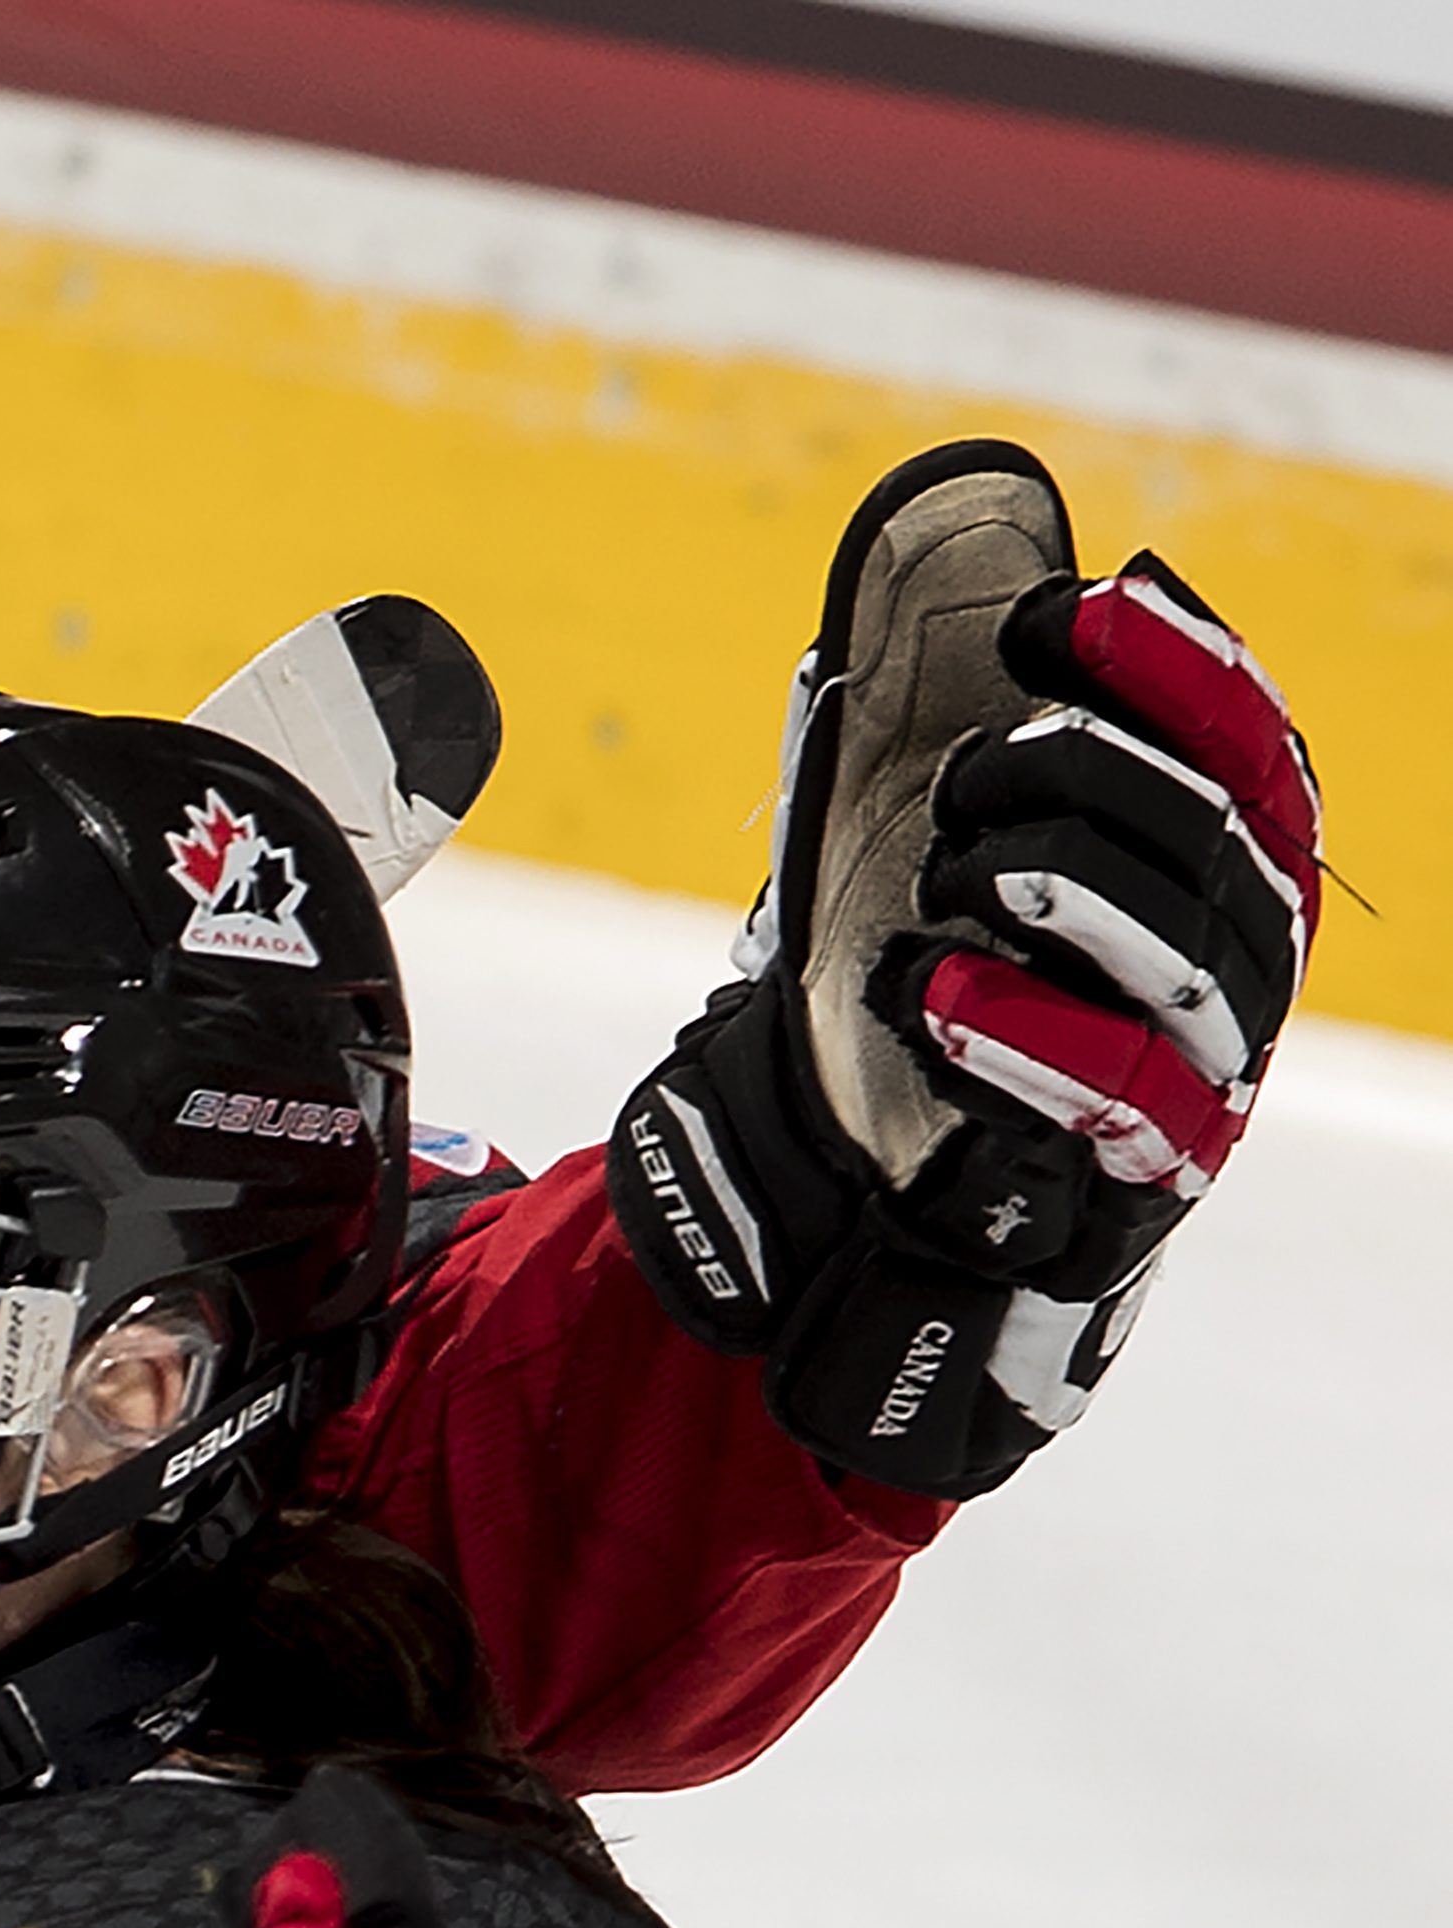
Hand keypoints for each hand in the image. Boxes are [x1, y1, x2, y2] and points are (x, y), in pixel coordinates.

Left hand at [611, 437, 1316, 1496]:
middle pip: (1211, 831)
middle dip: (1073, 778)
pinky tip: (932, 989)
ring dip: (1055, 888)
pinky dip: (1023, 1030)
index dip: (1166, 662)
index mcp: (1220, 858)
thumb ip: (966, 699)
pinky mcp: (1146, 1170)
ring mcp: (1209, 1067)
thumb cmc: (933, 991)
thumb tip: (977, 523)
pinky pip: (1118, 1093)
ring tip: (953, 873)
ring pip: (1181, 953)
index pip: (1243, 737)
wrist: (888, 1200)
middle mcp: (1244, 954)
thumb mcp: (930, 833)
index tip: (1052, 615)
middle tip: (958, 791)